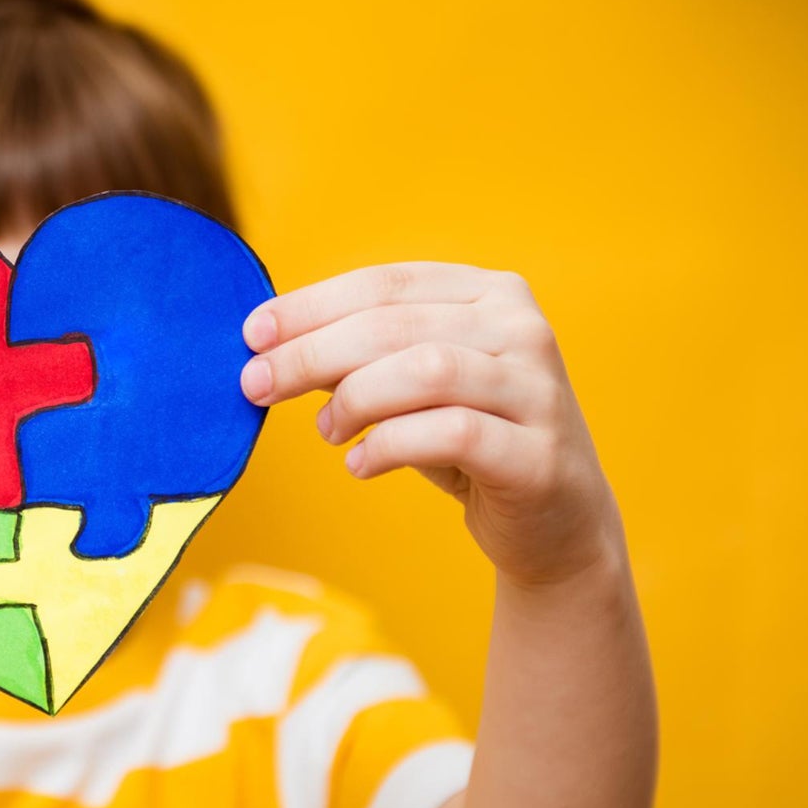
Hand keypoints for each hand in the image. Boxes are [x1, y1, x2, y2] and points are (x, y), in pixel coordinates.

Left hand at [239, 262, 619, 587]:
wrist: (556, 524)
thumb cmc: (470, 445)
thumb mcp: (413, 390)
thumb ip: (360, 360)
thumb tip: (270, 348)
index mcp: (490, 295)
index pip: (385, 283)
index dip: (311, 305)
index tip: (252, 334)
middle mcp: (522, 329)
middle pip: (395, 325)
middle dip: (312, 353)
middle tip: (256, 385)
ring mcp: (537, 389)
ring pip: (426, 369)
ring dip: (355, 398)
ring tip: (326, 431)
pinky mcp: (538, 454)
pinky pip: (452, 434)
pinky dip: (391, 445)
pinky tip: (359, 464)